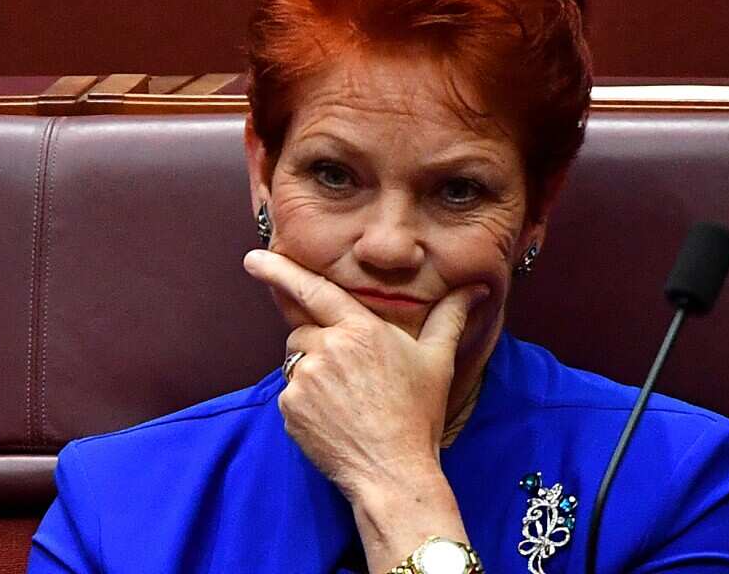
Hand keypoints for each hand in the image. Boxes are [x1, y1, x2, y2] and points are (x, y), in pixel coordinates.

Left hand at [242, 249, 487, 502]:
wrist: (393, 471)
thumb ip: (449, 317)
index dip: (280, 270)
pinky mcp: (290, 408)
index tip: (254, 258)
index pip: (314, 290)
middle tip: (349, 377)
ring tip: (345, 400)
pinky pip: (290, 395)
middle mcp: (328, 348)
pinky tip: (333, 418)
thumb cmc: (417, 415)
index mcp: (361, 329)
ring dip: (311, 373)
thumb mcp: (437, 360)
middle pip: (304, 331)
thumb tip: (474, 289)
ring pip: (296, 362)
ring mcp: (305, 379)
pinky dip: (305, 403)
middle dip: (318, 345)